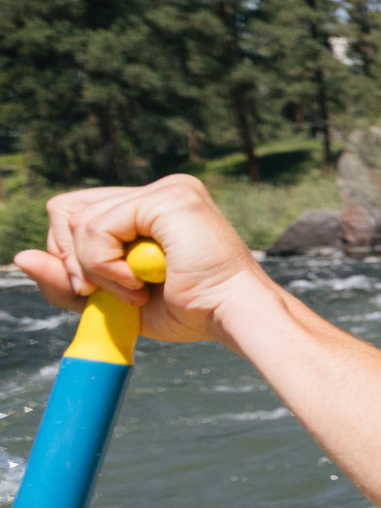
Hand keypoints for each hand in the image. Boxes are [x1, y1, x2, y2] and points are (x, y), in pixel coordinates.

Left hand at [14, 176, 270, 346]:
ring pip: (78, 219)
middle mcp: (160, 190)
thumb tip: (19, 257)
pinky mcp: (168, 197)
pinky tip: (136, 283)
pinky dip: (103, 263)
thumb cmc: (191, 310)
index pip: (77, 213)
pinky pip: (98, 226)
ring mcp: (166, 189)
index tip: (96, 291)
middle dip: (70, 258)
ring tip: (132, 290)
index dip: (70, 255)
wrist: (233, 318)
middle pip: (66, 208)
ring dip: (92, 267)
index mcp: (151, 208)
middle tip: (107, 291)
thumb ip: (68, 282)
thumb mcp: (114, 299)